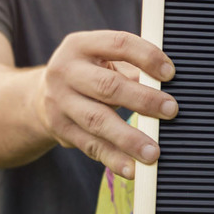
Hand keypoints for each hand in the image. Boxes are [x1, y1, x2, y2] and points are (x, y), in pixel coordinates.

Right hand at [33, 30, 177, 178]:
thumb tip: (171, 87)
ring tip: (153, 152)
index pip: (118, 44)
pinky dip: (113, 159)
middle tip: (171, 110)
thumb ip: (133, 68)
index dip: (147, 57)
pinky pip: (91, 146)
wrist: (42, 97)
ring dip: (128, 138)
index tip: (170, 73)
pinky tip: (132, 169)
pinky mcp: (61, 130)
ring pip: (98, 121)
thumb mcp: (103, 60)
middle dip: (143, 99)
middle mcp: (65, 71)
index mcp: (81, 45)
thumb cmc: (89, 74)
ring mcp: (60, 102)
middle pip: (107, 86)